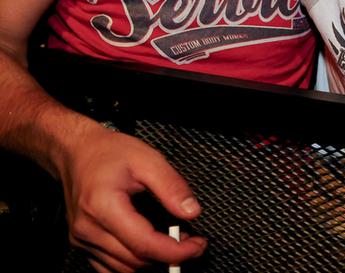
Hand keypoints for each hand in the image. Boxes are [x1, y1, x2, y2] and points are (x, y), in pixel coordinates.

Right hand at [60, 123, 205, 271]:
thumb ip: (172, 187)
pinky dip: (134, 263)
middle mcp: (87, 229)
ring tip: (175, 243)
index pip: (144, 244)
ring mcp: (81, 239)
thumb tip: (191, 212)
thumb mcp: (148, 160)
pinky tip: (152, 249)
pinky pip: (109, 266)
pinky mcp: (82, 243)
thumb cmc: (108, 153)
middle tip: (193, 243)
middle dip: (169, 257)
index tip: (197, 246)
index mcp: (103, 207)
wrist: (77, 152)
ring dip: (153, 262)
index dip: (176, 251)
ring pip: (123, 268)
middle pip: (135, 261)